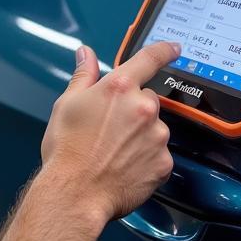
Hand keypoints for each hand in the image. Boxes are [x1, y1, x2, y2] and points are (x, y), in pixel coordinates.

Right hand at [41, 42, 177, 224]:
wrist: (75, 193)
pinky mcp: (164, 162)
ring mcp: (157, 136)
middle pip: (147, 99)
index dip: (164, 51)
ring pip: (155, 128)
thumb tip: (85, 54)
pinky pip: (159, 155)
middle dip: (133, 109)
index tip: (174, 48)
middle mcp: (143, 108)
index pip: (149, 59)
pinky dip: (146, 159)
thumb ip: (83, 76)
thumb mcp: (66, 104)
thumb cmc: (67, 150)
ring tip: (115, 152)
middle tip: (110, 128)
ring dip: (141, 135)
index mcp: (119, 88)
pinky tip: (125, 166)